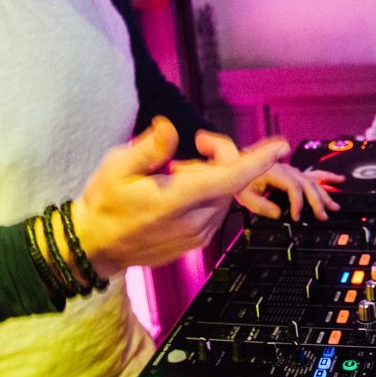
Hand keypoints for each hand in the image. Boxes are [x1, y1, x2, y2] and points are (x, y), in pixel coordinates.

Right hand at [70, 118, 288, 278]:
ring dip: (211, 176)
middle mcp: (194, 221)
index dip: (258, 161)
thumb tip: (169, 128)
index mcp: (176, 200)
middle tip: (196, 143)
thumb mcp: (116, 167)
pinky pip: (216, 210)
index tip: (281, 146)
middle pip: (230, 179)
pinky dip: (207, 194)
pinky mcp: (196, 242)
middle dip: (221, 156)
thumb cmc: (104, 205)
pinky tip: (179, 191)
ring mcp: (197, 235)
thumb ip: (149, 147)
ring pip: (224, 194)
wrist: (94, 247)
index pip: (230, 177)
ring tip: (175, 173)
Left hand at [195, 131, 343, 220]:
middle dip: (317, 201)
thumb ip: (261, 206)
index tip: (297, 216)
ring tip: (334, 206)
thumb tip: (278, 214)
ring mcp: (291, 169)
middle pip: (307, 184)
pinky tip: (337, 180)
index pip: (293, 188)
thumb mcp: (245, 195)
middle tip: (323, 215)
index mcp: (275, 172)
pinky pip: (313, 173)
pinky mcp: (292, 172)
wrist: (236, 165)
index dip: (297, 203)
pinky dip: (326, 177)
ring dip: (325, 193)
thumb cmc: (239, 179)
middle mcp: (286, 169)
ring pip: (313, 180)